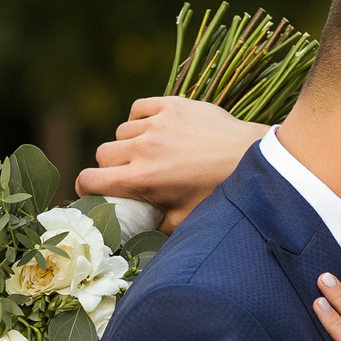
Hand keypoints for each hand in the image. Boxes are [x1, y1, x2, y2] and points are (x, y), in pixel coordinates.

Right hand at [76, 97, 263, 229]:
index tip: (95, 192)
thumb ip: (154, 226)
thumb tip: (134, 235)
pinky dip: (140, 119)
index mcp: (143, 179)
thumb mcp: (186, 221)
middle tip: (129, 176)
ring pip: (121, 132)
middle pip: (103, 155)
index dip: (87, 188)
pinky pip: (138, 109)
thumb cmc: (220, 195)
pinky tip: (153, 130)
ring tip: (148, 154)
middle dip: (110, 168)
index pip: (89, 180)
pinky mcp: (173, 105)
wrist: (253, 159)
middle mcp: (144, 148)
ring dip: (128, 144)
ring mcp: (158, 123)